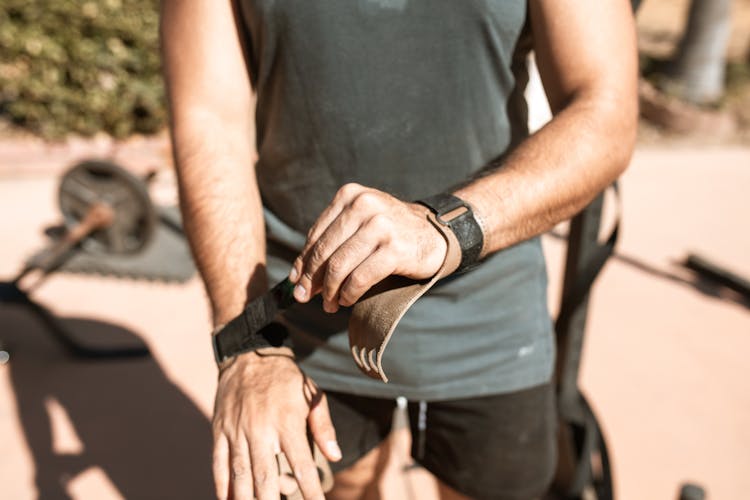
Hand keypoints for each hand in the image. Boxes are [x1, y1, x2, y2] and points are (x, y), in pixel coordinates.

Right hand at [212, 348, 340, 499]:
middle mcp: (260, 429)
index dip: (310, 490)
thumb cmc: (286, 379)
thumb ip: (323, 426)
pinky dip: (222, 486)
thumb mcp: (312, 395)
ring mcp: (237, 430)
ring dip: (245, 498)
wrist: (249, 355)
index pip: (301, 465)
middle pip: (266, 476)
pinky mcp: (219, 430)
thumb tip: (336, 455)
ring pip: (240, 474)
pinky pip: (219, 463)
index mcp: (287, 421)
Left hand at [289, 183, 447, 312]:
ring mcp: (380, 226)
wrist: (434, 233)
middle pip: (324, 251)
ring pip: (339, 266)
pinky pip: (359, 278)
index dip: (303, 261)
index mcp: (351, 195)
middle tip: (305, 297)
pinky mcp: (394, 249)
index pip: (316, 234)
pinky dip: (349, 293)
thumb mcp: (360, 224)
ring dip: (330, 291)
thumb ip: (332, 242)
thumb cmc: (390, 232)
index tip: (295, 281)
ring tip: (329, 303)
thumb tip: (298, 276)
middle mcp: (364, 206)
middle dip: (312, 279)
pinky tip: (347, 299)